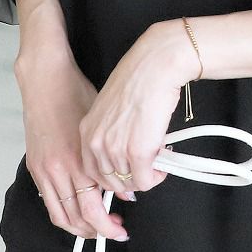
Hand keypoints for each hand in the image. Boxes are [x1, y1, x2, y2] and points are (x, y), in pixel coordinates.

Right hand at [14, 48, 129, 241]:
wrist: (46, 81)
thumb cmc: (77, 96)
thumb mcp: (102, 127)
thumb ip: (112, 161)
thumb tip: (124, 189)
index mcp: (80, 160)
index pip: (95, 209)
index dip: (109, 224)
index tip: (122, 227)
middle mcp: (61, 170)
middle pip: (79, 217)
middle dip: (99, 231)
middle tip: (115, 232)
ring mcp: (45, 170)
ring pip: (61, 216)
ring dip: (80, 228)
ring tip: (97, 229)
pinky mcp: (35, 167)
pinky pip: (49, 202)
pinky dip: (63, 214)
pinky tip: (77, 214)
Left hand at [79, 20, 198, 199]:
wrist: (155, 67)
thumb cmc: (139, 79)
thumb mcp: (112, 108)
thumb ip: (111, 133)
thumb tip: (123, 154)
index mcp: (87, 131)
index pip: (92, 171)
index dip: (113, 177)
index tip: (127, 175)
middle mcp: (97, 143)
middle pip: (111, 182)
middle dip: (131, 180)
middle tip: (148, 168)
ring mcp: (116, 149)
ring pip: (130, 183)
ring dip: (147, 175)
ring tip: (159, 159)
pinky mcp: (138, 153)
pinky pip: (146, 181)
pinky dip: (157, 177)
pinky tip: (164, 162)